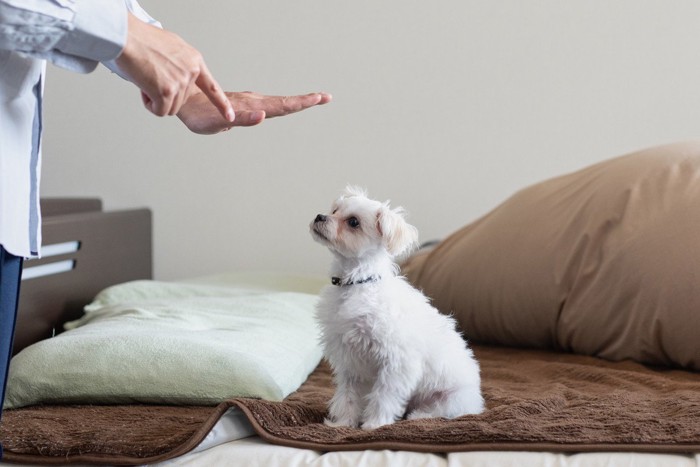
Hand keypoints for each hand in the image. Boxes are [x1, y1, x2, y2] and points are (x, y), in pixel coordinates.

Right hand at [115, 13, 233, 121]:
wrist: (127, 37)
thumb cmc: (143, 40)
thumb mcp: (173, 47)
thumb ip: (182, 63)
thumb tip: (181, 74)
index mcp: (195, 61)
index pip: (212, 87)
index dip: (221, 104)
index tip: (230, 116)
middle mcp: (191, 72)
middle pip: (182, 100)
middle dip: (165, 94)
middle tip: (152, 77)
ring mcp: (180, 82)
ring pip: (171, 108)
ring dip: (157, 100)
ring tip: (147, 80)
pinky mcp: (166, 92)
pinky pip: (161, 111)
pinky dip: (150, 106)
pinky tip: (144, 89)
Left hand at [177, 91, 332, 134]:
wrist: (185, 102)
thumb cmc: (199, 114)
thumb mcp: (218, 120)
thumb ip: (242, 119)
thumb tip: (263, 116)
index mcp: (252, 106)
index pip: (282, 105)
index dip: (302, 103)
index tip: (320, 98)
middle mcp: (254, 102)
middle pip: (285, 102)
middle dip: (306, 101)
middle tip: (325, 97)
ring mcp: (251, 103)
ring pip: (278, 102)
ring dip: (296, 102)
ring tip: (312, 100)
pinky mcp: (245, 105)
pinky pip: (268, 105)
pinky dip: (281, 105)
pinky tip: (284, 107)